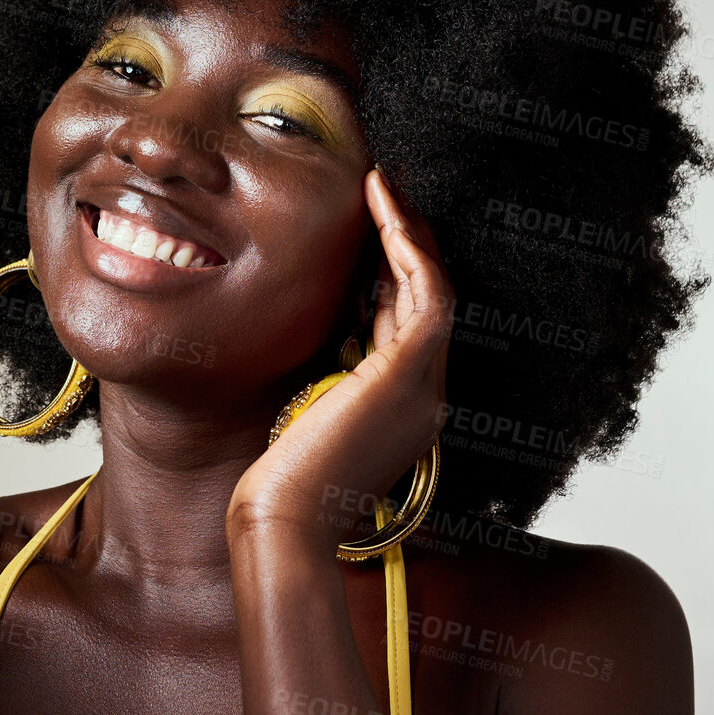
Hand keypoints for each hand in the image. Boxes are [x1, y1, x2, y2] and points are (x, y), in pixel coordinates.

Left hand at [228, 168, 452, 537]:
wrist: (284, 527)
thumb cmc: (281, 487)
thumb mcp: (308, 419)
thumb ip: (325, 382)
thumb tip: (318, 344)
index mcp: (401, 409)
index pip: (406, 324)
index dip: (391, 272)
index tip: (367, 231)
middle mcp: (424, 397)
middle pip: (426, 300)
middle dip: (407, 242)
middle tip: (383, 192)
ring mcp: (423, 388)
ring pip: (432, 290)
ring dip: (409, 233)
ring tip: (382, 187)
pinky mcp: (407, 378)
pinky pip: (426, 298)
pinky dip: (409, 253)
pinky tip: (386, 217)